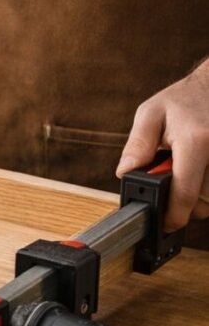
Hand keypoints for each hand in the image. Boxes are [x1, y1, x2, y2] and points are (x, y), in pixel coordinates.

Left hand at [116, 61, 208, 231]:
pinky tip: (200, 175)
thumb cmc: (183, 100)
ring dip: (199, 198)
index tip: (166, 225)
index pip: (185, 192)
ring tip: (187, 175)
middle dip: (185, 204)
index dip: (174, 215)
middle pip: (203, 202)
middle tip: (172, 186)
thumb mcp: (151, 114)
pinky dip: (208, 190)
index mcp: (195, 141)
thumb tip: (124, 174)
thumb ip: (138, 145)